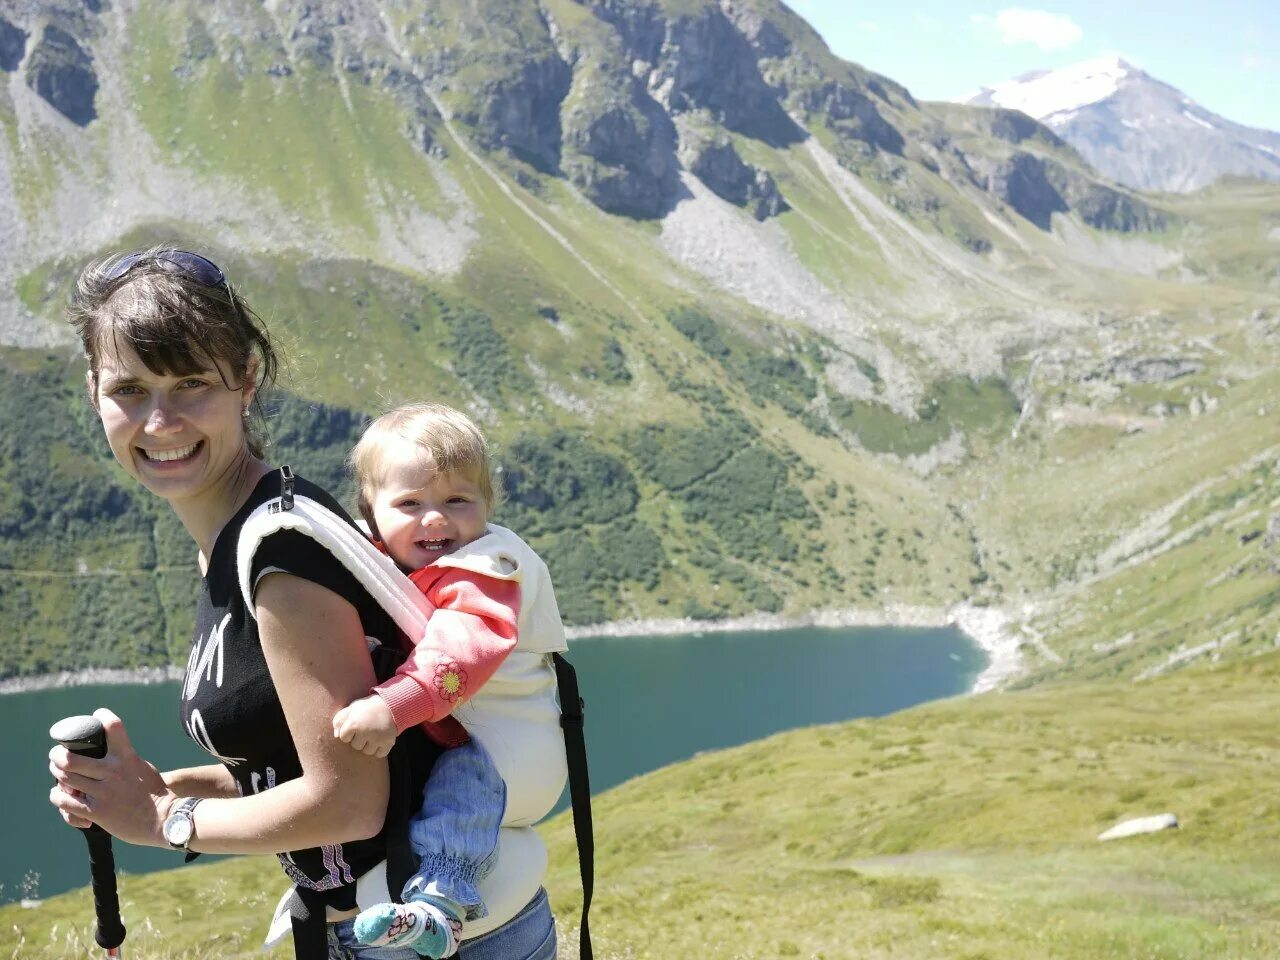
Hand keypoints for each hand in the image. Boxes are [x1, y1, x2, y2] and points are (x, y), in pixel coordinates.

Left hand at [48, 708, 177, 846]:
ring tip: (56, 771)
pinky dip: (57, 796)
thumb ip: (125, 758)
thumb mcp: (143, 767)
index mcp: (127, 757)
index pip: (112, 726)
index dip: (102, 715)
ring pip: (65, 778)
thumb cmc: (155, 792)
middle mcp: (113, 771)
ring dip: (56, 773)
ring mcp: (103, 792)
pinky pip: (66, 802)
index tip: (97, 714)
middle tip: (56, 754)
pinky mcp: (97, 812)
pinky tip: (58, 794)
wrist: (163, 819)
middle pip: (71, 758)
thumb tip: (110, 751)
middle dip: (57, 755)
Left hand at [332, 695, 396, 758]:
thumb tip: (335, 736)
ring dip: (369, 745)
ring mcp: (377, 738)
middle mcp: (365, 732)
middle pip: (356, 746)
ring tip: (373, 734)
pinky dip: (379, 749)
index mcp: (354, 724)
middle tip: (366, 728)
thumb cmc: (367, 707)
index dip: (348, 731)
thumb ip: (339, 720)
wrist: (390, 704)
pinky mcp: (388, 742)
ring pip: (367, 751)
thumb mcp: (351, 708)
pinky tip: (379, 740)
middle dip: (359, 738)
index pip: (343, 738)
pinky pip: (379, 754)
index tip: (355, 724)